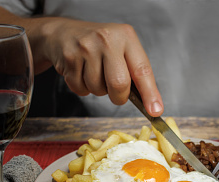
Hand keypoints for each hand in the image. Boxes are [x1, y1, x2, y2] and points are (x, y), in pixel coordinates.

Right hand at [40, 18, 163, 115]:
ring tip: (94, 74)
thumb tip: (152, 104)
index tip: (155, 110)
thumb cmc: (99, 46)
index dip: (150, 93)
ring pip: (98, 89)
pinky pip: (80, 89)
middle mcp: (107, 39)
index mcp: (126, 36)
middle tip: (116, 94)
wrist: (63, 34)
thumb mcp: (121, 50)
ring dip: (98, 90)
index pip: (142, 70)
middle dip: (119, 97)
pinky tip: (81, 73)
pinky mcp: (69, 58)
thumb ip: (135, 72)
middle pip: (119, 84)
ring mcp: (86, 47)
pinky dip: (82, 88)